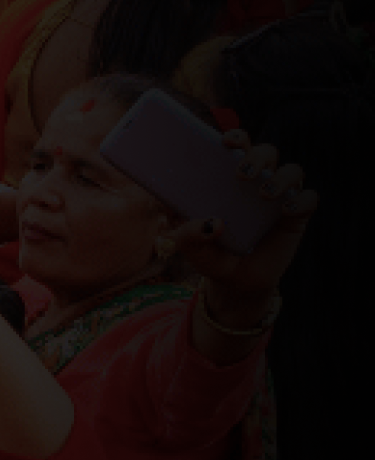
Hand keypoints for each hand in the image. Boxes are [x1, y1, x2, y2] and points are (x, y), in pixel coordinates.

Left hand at [176, 129, 316, 305]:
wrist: (235, 282)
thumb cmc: (212, 254)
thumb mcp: (193, 248)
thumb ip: (189, 236)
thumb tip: (210, 223)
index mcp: (229, 180)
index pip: (238, 148)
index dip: (236, 137)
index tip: (225, 141)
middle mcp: (257, 183)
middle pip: (267, 152)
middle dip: (257, 155)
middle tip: (241, 173)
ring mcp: (279, 198)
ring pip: (292, 171)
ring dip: (280, 178)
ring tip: (263, 194)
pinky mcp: (297, 216)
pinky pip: (309, 199)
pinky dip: (301, 200)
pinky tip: (286, 210)